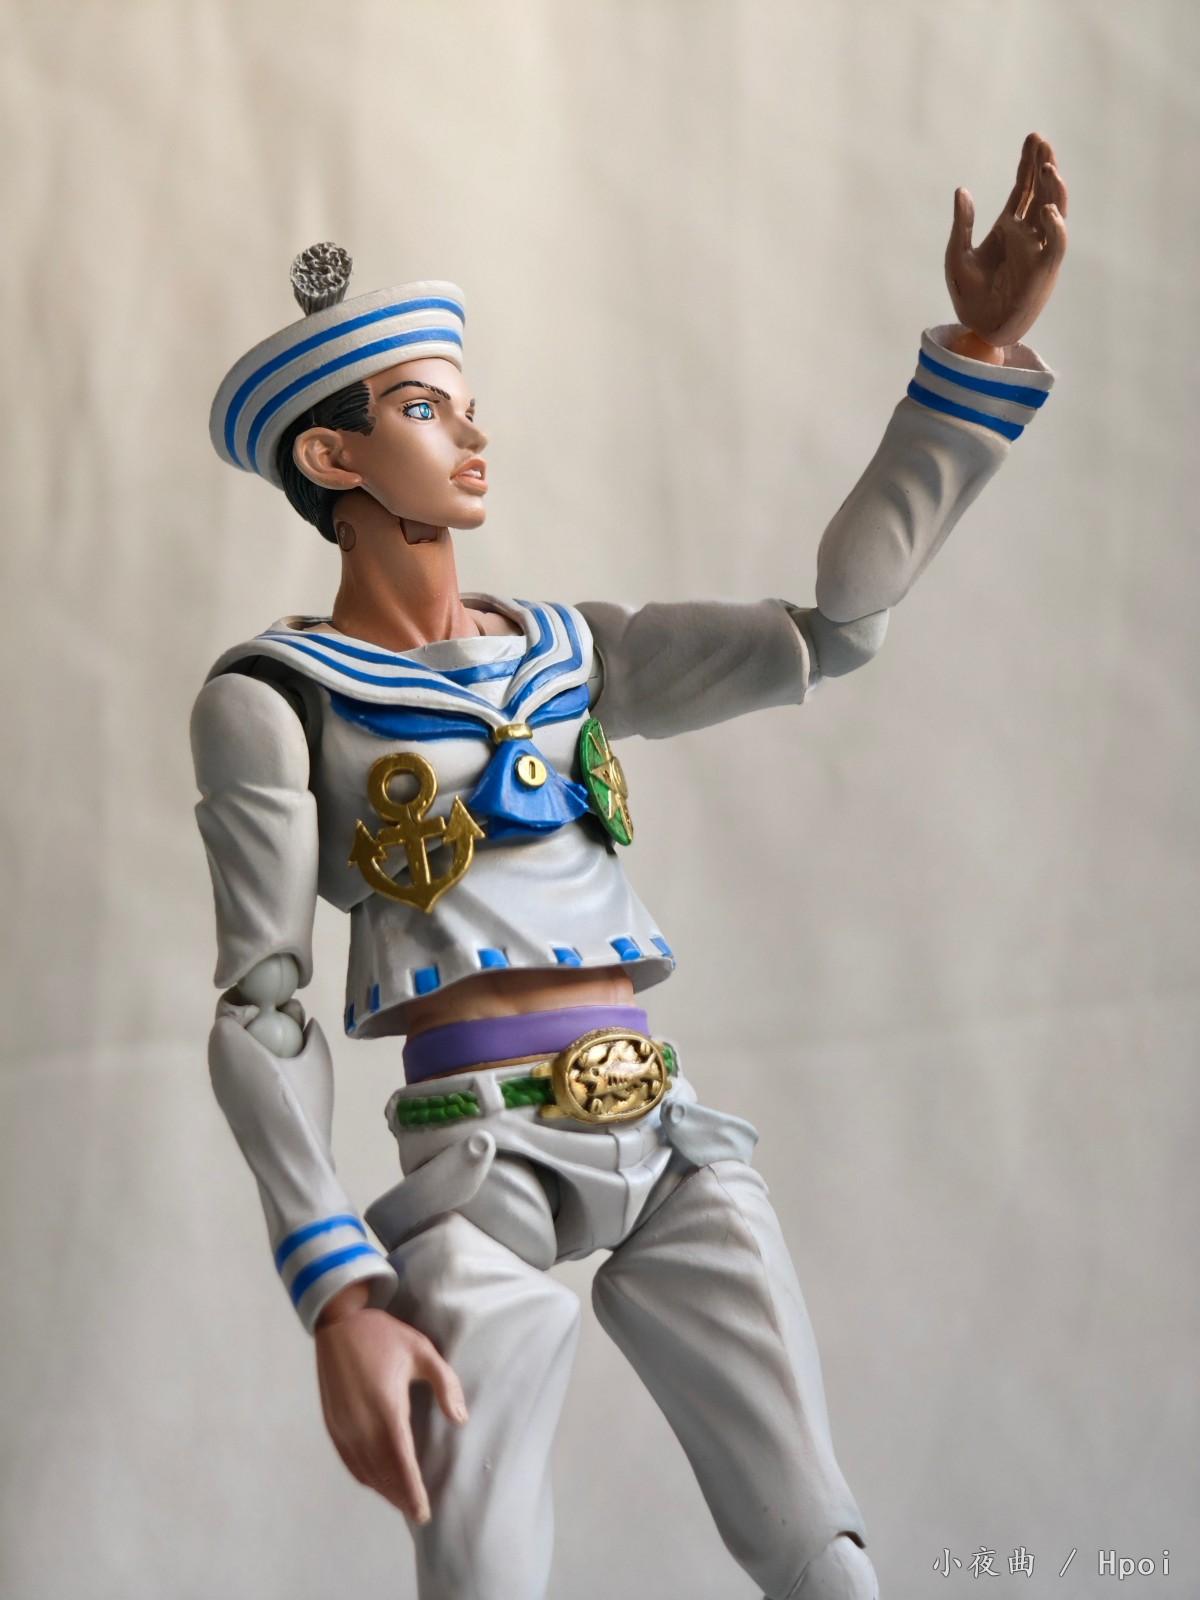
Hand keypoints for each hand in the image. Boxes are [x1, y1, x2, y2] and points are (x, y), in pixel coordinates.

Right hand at [315, 1287, 467, 1522]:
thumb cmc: (383, 1335)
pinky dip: (364, 1476)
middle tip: (417, 1512)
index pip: (401, 1462)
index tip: (423, 1511)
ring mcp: (343, 1426)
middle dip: (400, 1496)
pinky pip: (349, 1461)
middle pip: (382, 1474)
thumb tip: (460, 1419)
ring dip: (383, 1490)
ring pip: (364, 1471)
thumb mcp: (422, 1350)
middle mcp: (361, 1424)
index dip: (412, 1490)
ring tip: (402, 1501)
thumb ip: (445, 1384)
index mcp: (386, 1408)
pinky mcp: (332, 1424)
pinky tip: (376, 1481)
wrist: (338, 1323)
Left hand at [945, 131, 1067, 353]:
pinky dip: (1055, 228)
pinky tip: (1049, 211)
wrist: (977, 329)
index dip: (1029, 163)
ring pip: (1055, 212)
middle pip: (1042, 193)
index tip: (1033, 138)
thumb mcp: (957, 256)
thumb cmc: (968, 296)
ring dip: (1054, 190)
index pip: (1024, 188)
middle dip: (1044, 167)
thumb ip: (962, 224)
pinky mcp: (1043, 271)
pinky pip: (1055, 245)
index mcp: (1008, 227)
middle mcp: (1028, 234)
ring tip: (1048, 168)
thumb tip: (962, 190)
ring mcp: (1038, 250)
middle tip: (1042, 142)